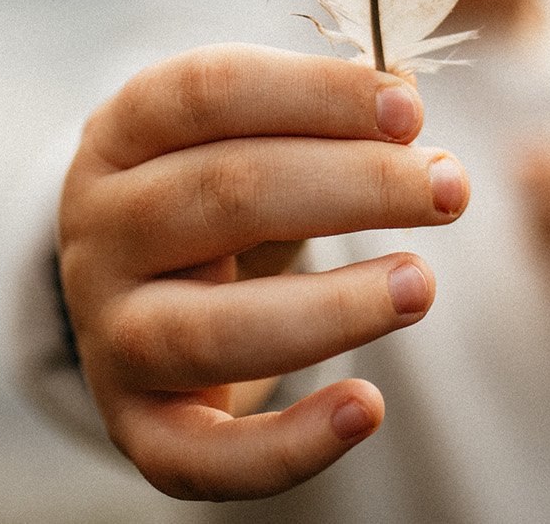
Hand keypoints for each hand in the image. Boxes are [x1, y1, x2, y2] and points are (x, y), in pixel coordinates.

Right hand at [57, 45, 469, 499]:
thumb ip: (318, 114)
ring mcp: (109, 331)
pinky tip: (366, 409)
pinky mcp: (134, 423)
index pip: (210, 92)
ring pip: (212, 328)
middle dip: (354, 187)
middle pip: (225, 196)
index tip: (411, 112)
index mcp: (123, 133)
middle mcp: (100, 229)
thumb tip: (404, 104)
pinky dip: (288, 444)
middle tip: (449, 188)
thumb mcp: (247, 134)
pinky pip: (201, 456)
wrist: (133, 290)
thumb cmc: (217, 191)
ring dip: (332, 308)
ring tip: (421, 284)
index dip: (314, 95)